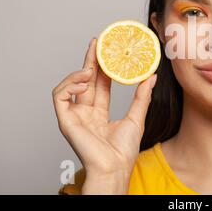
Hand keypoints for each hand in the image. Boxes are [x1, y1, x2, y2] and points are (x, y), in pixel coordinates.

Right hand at [52, 38, 156, 193]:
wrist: (114, 168)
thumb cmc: (124, 151)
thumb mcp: (137, 117)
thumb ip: (142, 96)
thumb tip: (151, 76)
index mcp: (99, 113)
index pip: (100, 83)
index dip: (103, 66)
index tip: (108, 50)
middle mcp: (85, 112)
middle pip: (86, 80)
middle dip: (90, 60)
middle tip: (97, 42)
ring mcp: (74, 116)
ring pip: (70, 85)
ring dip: (80, 73)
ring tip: (92, 67)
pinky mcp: (65, 120)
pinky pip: (60, 97)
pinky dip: (69, 86)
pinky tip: (84, 83)